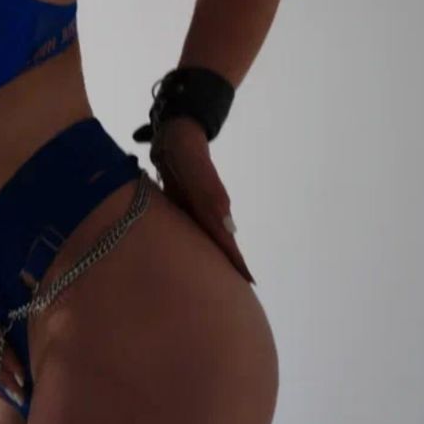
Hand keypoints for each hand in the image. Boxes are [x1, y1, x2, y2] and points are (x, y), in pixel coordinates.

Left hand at [149, 116, 255, 284]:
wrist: (176, 133)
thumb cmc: (184, 150)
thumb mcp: (196, 169)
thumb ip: (211, 192)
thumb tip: (228, 224)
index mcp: (213, 207)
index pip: (227, 240)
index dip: (236, 262)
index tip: (247, 284)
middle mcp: (209, 210)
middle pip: (220, 242)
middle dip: (227, 264)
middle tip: (234, 290)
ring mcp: (197, 206)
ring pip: (206, 236)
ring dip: (212, 255)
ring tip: (216, 276)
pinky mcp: (184, 201)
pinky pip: (192, 227)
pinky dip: (196, 241)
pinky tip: (192, 251)